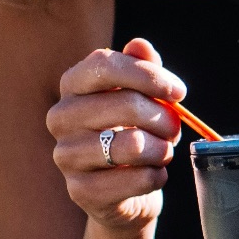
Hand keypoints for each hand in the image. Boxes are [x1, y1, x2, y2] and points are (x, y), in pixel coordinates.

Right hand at [47, 38, 186, 230]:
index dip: (148, 75)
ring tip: (163, 152)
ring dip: (162, 149)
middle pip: (125, 104)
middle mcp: (60, 117)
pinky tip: (153, 175)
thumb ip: (141, 68)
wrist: (122, 192)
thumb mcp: (140, 96)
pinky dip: (156, 176)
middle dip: (164, 118)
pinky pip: (136, 178)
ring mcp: (65, 155)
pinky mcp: (80, 191)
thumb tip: (140, 46)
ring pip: (133, 144)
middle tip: (175, 129)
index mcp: (72, 85)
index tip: (179, 92)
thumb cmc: (133, 133)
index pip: (106, 64)